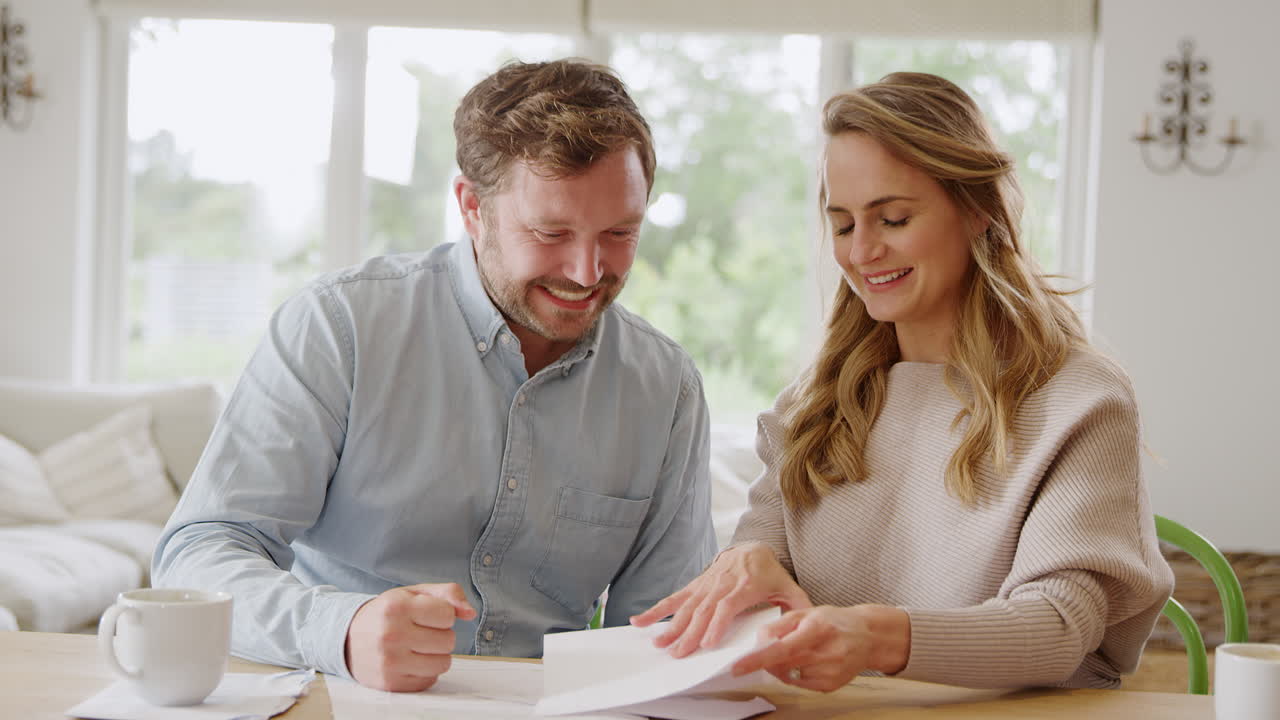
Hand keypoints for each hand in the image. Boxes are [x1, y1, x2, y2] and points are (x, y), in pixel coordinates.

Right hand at [345, 583, 477, 691]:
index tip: (427, 614)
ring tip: (417, 646)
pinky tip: (409, 660)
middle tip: (420, 631)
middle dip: (440, 635)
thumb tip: (471, 613)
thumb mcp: (414, 593)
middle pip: (448, 640)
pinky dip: (424, 671)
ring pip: (443, 663)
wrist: (348, 637)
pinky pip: (430, 680)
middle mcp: (391, 634)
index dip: (442, 614)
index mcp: (397, 607)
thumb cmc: (387, 613)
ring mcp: (390, 661)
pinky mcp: (390, 683)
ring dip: (435, 655)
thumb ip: (448, 594)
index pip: (448, 614)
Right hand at [629, 542, 810, 657]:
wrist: (753, 547)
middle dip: (689, 632)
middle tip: (679, 653)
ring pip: (687, 604)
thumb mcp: (788, 586)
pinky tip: (640, 621)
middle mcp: (722, 582)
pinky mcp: (696, 584)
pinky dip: (657, 609)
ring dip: (671, 625)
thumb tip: (810, 622)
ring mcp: (706, 583)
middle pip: (703, 609)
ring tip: (659, 643)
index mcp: (746, 584)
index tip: (706, 642)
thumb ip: (799, 605)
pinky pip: (675, 597)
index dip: (716, 623)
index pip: (727, 605)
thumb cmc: (770, 573)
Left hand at [730, 604, 910, 692]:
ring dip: (781, 666)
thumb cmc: (834, 621)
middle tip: (768, 649)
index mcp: (818, 629)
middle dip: (766, 660)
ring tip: (798, 650)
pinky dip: (795, 673)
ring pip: (788, 676)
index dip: (757, 659)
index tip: (738, 667)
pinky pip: (800, 683)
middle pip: (782, 665)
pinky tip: (808, 661)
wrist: (867, 636)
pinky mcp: (830, 685)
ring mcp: (830, 672)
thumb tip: (758, 641)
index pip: (781, 648)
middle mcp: (826, 653)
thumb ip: (779, 625)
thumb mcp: (806, 612)